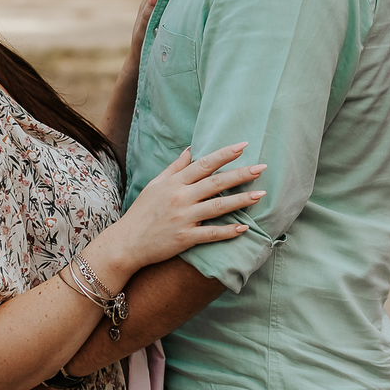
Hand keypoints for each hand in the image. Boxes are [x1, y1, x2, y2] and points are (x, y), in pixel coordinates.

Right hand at [114, 143, 266, 265]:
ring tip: (261, 194)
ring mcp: (184, 218)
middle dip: (240, 174)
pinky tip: (244, 227)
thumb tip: (191, 149)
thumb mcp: (156, 185)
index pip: (204, 164)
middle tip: (262, 168)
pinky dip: (228, 231)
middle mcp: (180, 198)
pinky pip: (211, 233)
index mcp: (174, 183)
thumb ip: (175, 167)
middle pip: (215, 183)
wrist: (127, 243)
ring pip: (218, 206)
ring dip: (241, 200)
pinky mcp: (185, 238)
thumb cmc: (142, 212)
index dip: (225, 154)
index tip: (244, 146)